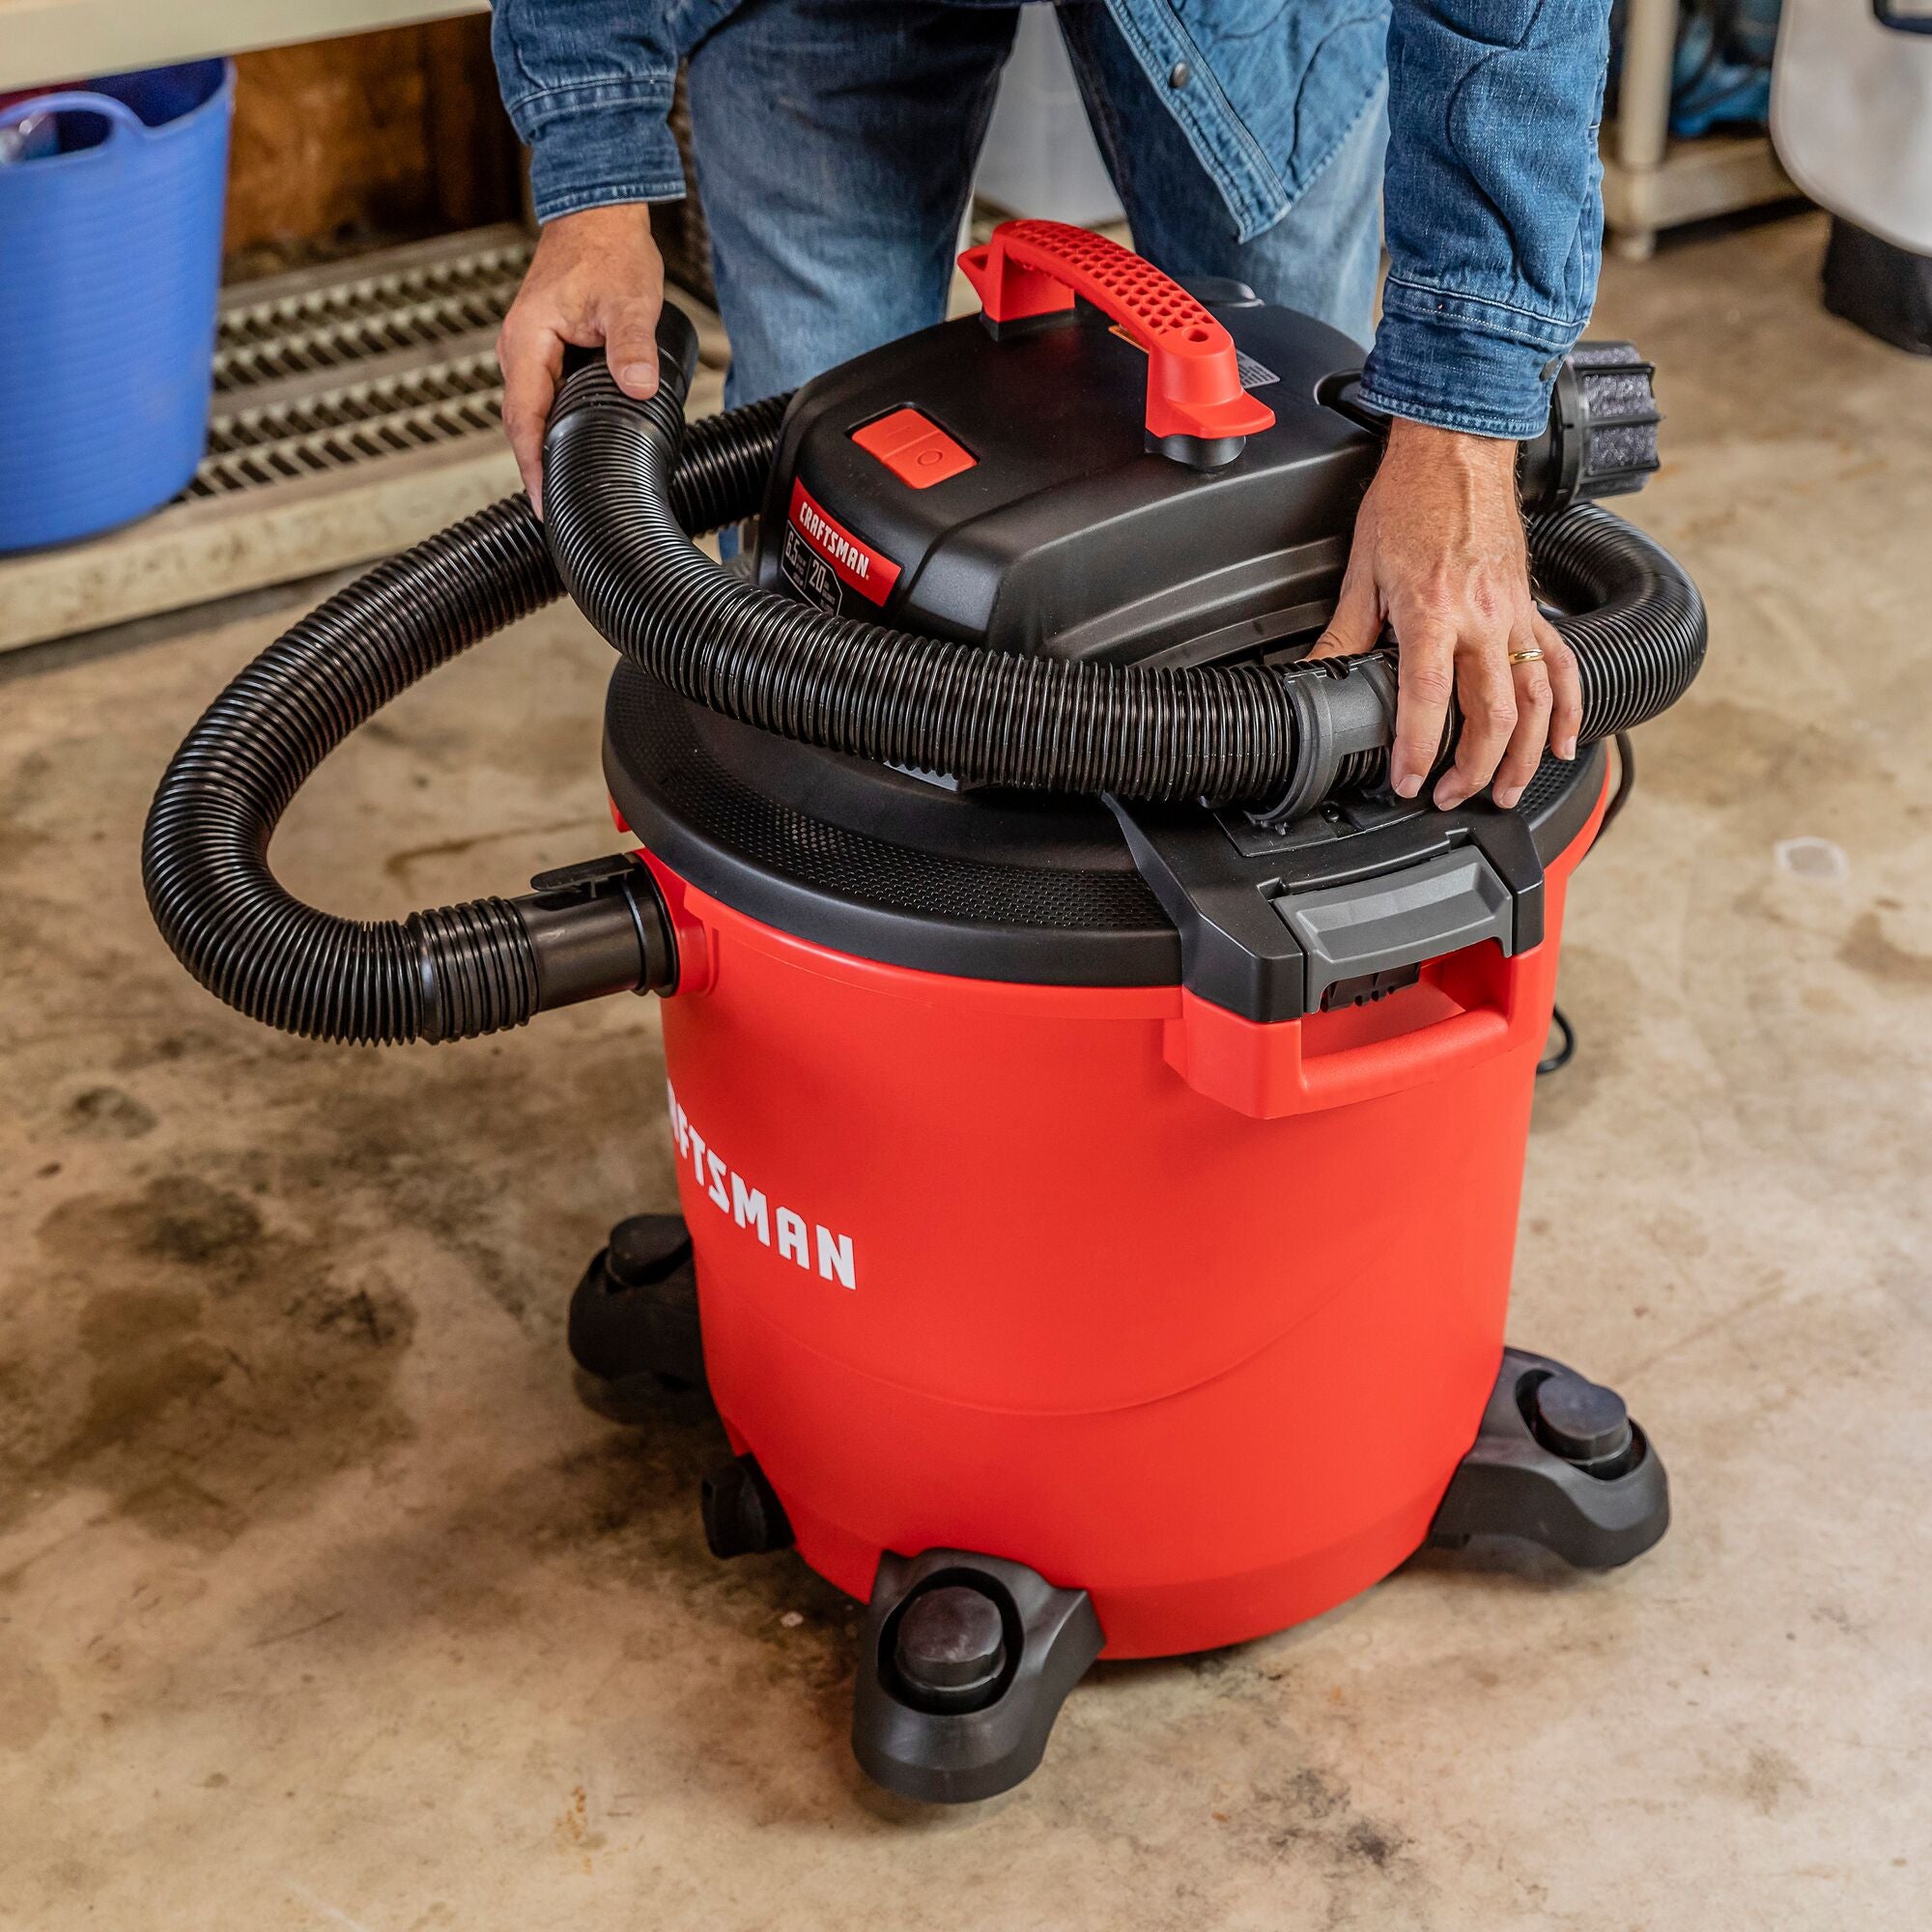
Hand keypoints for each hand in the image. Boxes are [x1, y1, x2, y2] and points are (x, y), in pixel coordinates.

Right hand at [496, 204, 665, 513]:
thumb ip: (633, 346)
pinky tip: (572, 449)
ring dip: (545, 451)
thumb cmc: (609, 251)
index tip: (543, 506)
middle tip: (559, 516)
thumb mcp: (629, 301)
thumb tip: (638, 386)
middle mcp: (518, 349)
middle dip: (537, 470)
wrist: (598, 213)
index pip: (524, 420)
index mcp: (527, 342)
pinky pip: (543, 399)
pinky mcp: (543, 349)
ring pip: (531, 414)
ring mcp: (528, 350)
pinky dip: (553, 427)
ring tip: (565, 494)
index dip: (533, 467)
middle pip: (522, 425)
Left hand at [1308, 418, 1581, 809]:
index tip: (1409, 782)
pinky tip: (1563, 743)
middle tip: (1451, 795)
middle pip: (1492, 713)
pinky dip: (1569, 709)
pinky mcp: (1532, 605)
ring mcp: (1515, 613)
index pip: (1428, 699)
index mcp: (1433, 611)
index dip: (1419, 750)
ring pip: (1536, 700)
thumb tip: (1314, 674)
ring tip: (1508, 791)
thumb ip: (1344, 633)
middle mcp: (1482, 617)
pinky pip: (1561, 664)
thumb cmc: (1410, 498)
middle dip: (1475, 768)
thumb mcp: (1362, 569)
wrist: (1457, 447)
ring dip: (1526, 754)